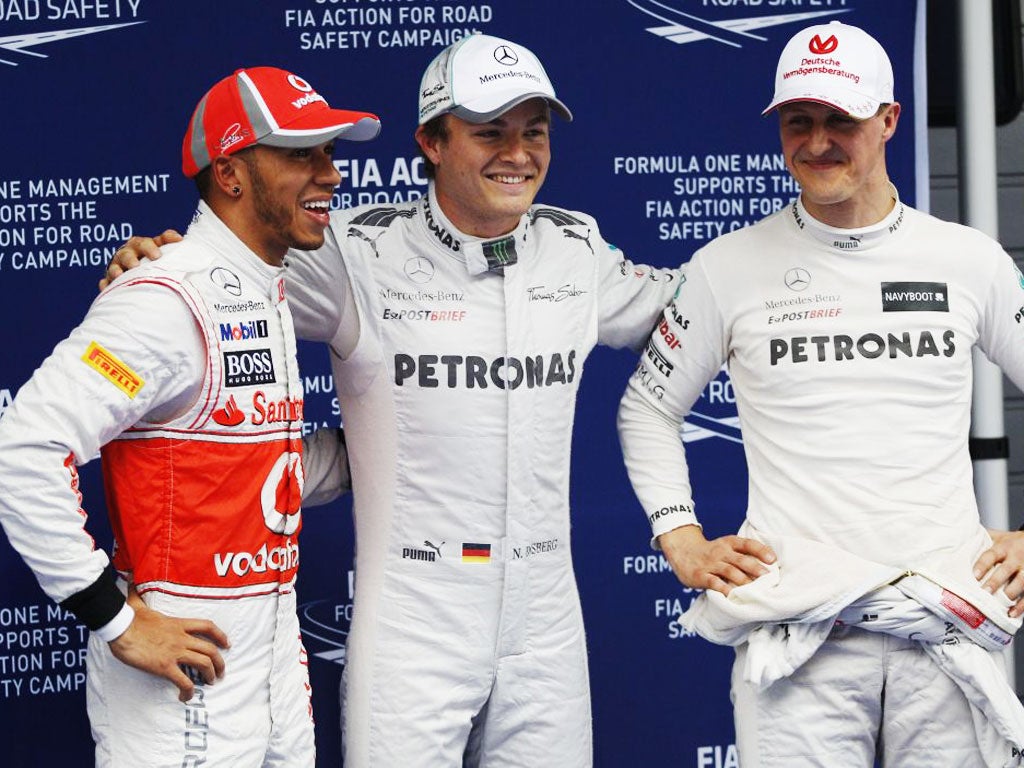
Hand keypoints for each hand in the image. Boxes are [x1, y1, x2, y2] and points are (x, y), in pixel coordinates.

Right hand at [99, 230, 182, 289]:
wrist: (141, 280)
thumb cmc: (158, 269)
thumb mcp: (170, 260)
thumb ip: (179, 255)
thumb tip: (196, 254)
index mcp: (147, 246)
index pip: (156, 240)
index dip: (166, 240)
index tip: (172, 246)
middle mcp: (131, 253)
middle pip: (132, 249)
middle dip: (137, 255)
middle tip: (141, 264)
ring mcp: (118, 266)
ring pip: (116, 265)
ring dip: (117, 269)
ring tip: (120, 275)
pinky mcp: (110, 281)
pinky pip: (106, 282)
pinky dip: (107, 284)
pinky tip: (108, 286)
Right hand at [108, 595, 229, 701]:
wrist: (120, 628)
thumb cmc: (128, 618)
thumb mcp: (138, 603)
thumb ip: (138, 592)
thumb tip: (130, 578)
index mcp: (178, 624)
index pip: (207, 626)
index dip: (221, 635)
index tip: (227, 644)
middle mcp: (181, 638)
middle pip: (210, 649)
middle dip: (219, 662)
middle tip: (220, 672)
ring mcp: (175, 652)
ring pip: (204, 664)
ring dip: (210, 674)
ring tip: (210, 683)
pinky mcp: (165, 666)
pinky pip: (184, 681)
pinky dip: (188, 691)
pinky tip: (185, 696)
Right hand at [658, 525, 775, 595]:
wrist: (683, 550)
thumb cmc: (712, 552)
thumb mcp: (726, 547)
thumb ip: (742, 555)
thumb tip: (768, 569)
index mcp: (729, 543)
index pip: (747, 544)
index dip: (760, 550)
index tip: (772, 559)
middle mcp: (721, 552)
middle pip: (741, 560)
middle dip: (755, 568)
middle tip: (768, 577)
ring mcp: (710, 564)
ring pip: (729, 571)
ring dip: (743, 580)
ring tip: (754, 590)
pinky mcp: (701, 575)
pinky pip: (714, 582)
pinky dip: (723, 589)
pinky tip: (731, 595)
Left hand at [974, 529, 1023, 617]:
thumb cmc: (1011, 541)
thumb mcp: (997, 536)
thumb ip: (981, 539)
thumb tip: (957, 540)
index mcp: (1002, 547)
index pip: (990, 555)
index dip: (982, 565)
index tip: (974, 576)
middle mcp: (1015, 557)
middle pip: (1006, 570)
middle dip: (995, 581)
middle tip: (984, 592)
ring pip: (1021, 581)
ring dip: (1010, 594)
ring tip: (999, 605)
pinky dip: (1022, 605)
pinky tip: (1012, 613)